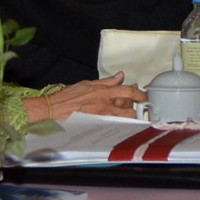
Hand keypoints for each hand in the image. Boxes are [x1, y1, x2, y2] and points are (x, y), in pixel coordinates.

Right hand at [25, 72, 146, 121]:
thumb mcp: (88, 83)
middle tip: (133, 103)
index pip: (127, 91)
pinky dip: (118, 120)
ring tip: (124, 111)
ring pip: (123, 117)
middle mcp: (104, 105)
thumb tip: (120, 76)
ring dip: (127, 114)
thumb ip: (106, 81)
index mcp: (102, 91)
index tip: (144, 94)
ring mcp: (102, 116)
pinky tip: (117, 118)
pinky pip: (115, 123)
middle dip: (133, 106)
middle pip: (129, 108)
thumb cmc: (68, 96)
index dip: (139, 93)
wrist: (56, 108)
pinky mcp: (98, 124)